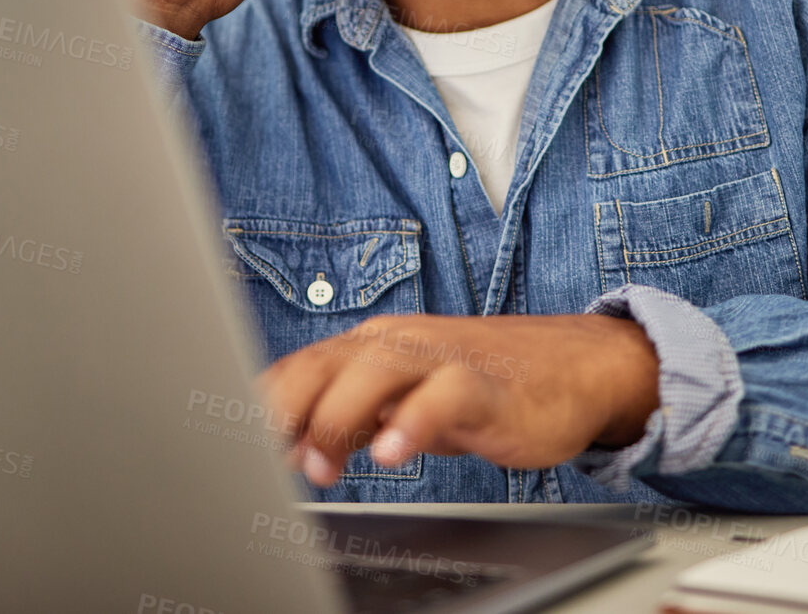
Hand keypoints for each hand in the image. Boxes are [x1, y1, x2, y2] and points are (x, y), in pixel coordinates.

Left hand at [259, 313, 659, 486]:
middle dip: (288, 409)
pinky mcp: (486, 384)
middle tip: (266, 457)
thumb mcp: (404, 403)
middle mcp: (399, 343)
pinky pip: (445, 396)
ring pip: (378, 369)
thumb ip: (348, 419)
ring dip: (340, 416)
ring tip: (322, 464)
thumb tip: (285, 449)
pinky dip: (415, 422)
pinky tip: (393, 453)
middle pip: (326, 362)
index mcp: (370, 347)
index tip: (233, 448)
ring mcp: (442, 358)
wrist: (575, 367)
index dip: (262, 407)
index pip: (301, 367)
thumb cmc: (480, 383)